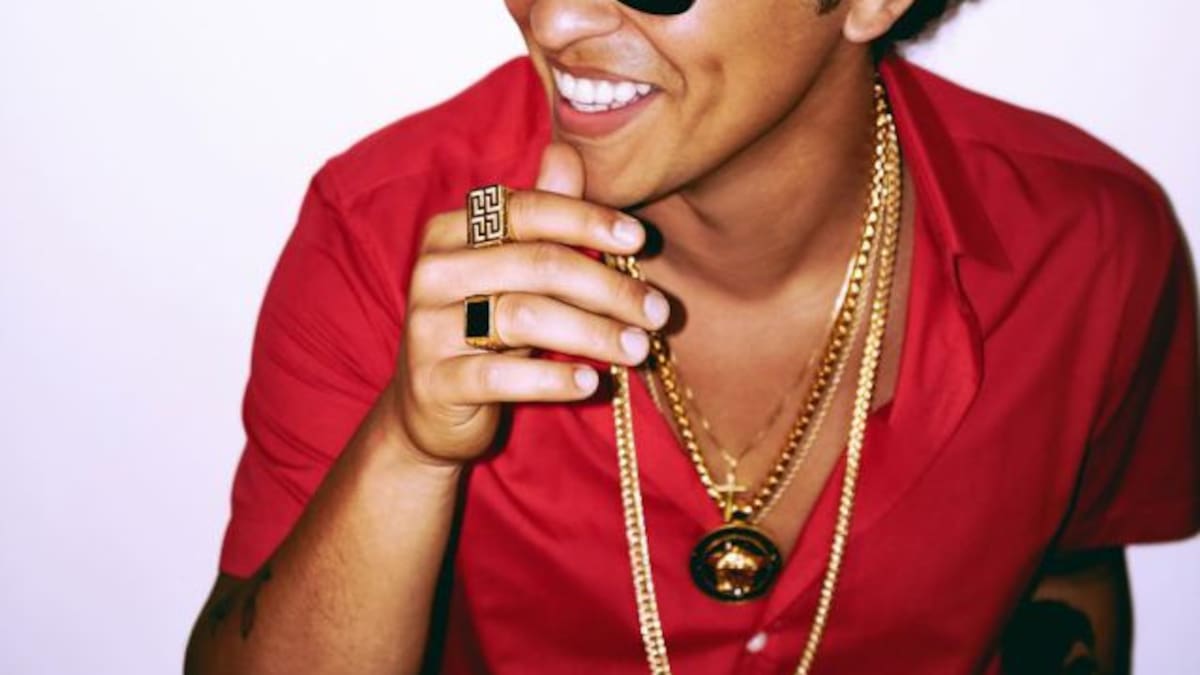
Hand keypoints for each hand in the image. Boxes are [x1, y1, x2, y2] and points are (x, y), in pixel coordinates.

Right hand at [388, 143, 670, 465]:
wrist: (430, 408)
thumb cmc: (485, 329)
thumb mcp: (512, 270)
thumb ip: (541, 213)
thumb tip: (570, 149)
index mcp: (452, 232)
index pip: (528, 210)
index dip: (587, 220)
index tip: (641, 239)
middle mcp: (434, 271)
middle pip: (537, 265)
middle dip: (608, 288)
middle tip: (657, 312)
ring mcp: (428, 327)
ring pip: (524, 318)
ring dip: (593, 334)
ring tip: (638, 350)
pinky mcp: (433, 381)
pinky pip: (500, 376)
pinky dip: (552, 379)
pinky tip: (591, 382)